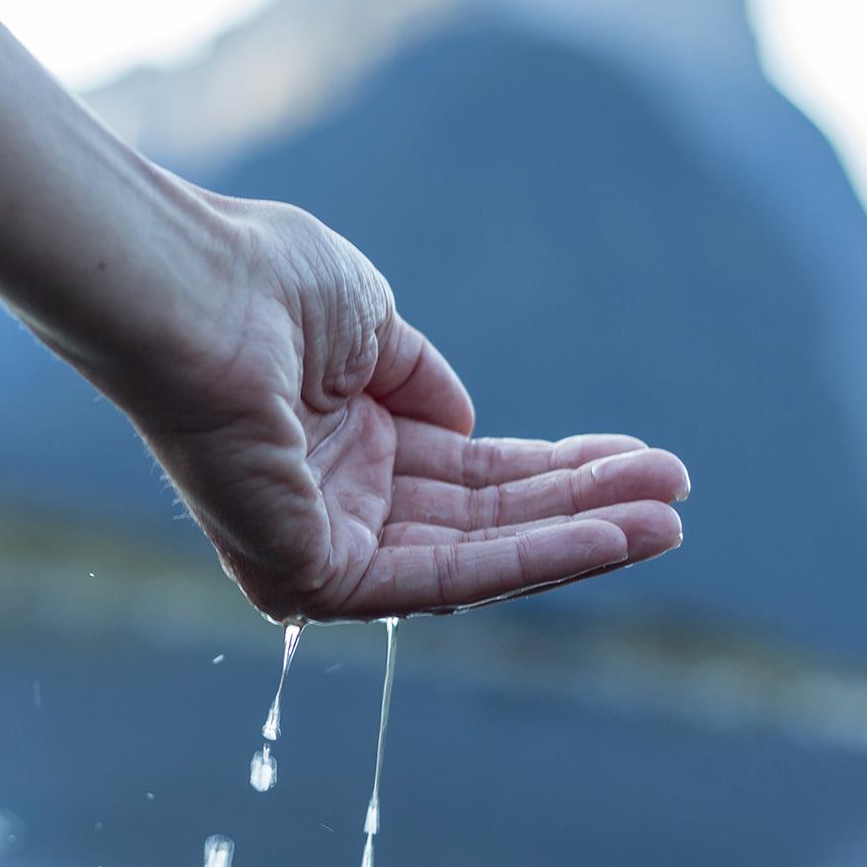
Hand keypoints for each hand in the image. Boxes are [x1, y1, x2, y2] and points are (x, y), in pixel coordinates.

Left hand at [115, 197, 688, 621]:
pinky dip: (530, 557)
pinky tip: (606, 533)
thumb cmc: (260, 285)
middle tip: (675, 497)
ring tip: (666, 523)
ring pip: (474, 556)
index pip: (468, 471)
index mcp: (342, 443)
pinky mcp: (310, 580)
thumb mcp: (368, 321)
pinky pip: (442, 577)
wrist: (191, 293)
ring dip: (577, 540)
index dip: (554, 468)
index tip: (636, 460)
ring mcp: (320, 547)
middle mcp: (333, 503)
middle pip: (481, 520)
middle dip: (583, 508)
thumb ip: (420, 379)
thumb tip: (469, 425)